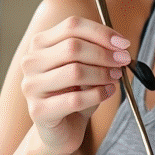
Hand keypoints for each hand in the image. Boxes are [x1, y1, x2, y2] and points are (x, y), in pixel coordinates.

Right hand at [19, 15, 129, 154]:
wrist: (62, 129)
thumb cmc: (74, 93)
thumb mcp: (86, 66)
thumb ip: (97, 51)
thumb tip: (120, 46)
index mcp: (40, 44)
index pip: (72, 26)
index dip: (101, 32)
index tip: (123, 43)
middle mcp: (31, 62)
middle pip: (73, 47)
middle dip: (104, 54)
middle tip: (123, 61)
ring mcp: (31, 86)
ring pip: (75, 72)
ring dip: (102, 74)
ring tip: (115, 78)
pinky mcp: (38, 111)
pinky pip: (75, 99)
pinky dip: (98, 94)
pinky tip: (108, 93)